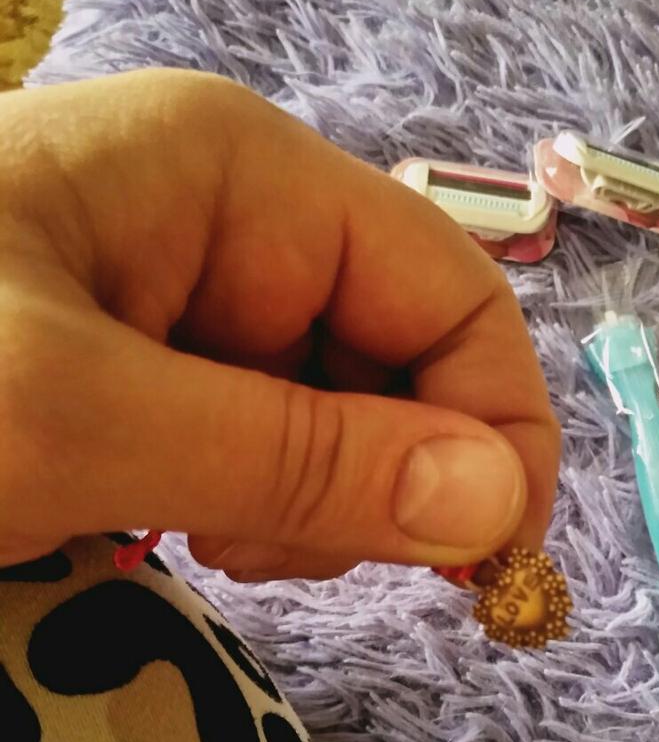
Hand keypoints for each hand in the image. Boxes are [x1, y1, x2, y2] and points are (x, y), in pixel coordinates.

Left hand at [0, 69, 558, 580]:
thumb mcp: (77, 415)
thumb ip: (294, 459)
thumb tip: (496, 507)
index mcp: (240, 178)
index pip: (451, 291)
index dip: (498, 426)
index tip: (492, 563)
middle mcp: (231, 230)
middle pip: (396, 363)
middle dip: (380, 479)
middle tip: (283, 555)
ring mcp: (187, 306)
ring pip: (332, 420)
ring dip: (309, 504)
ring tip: (211, 542)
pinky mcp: (147, 377)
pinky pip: (260, 447)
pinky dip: (254, 509)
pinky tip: (188, 530)